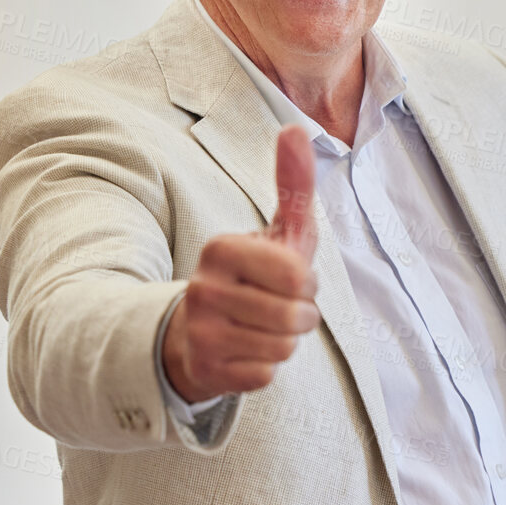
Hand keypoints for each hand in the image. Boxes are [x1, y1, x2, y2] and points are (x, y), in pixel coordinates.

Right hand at [162, 124, 320, 402]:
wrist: (199, 333)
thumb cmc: (253, 277)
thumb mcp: (277, 232)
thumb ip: (292, 185)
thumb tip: (294, 129)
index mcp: (222, 248)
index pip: (296, 274)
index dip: (306, 282)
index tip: (288, 278)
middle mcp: (203, 287)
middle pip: (295, 316)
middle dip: (301, 316)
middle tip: (278, 308)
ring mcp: (200, 331)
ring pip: (283, 347)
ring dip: (285, 342)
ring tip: (263, 328)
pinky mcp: (204, 369)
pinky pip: (266, 375)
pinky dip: (266, 367)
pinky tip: (245, 352)